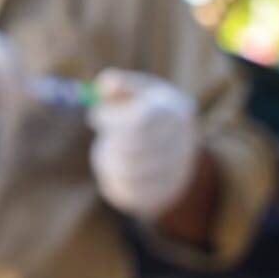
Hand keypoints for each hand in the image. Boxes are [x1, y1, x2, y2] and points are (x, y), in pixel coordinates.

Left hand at [88, 69, 201, 219]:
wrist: (174, 151)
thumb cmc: (148, 113)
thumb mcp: (138, 92)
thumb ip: (119, 84)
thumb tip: (105, 84)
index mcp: (176, 112)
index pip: (140, 120)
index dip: (111, 118)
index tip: (97, 116)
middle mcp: (181, 142)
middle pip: (133, 148)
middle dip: (112, 140)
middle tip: (108, 137)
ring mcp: (174, 171)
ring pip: (127, 170)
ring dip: (112, 159)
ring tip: (116, 150)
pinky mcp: (161, 193)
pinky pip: (127, 189)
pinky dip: (115, 176)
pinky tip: (121, 166)